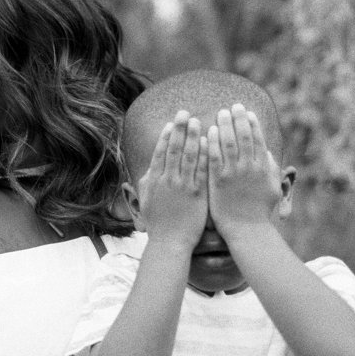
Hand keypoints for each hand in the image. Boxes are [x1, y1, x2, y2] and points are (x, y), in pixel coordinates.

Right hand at [138, 111, 208, 247]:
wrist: (170, 243)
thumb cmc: (158, 223)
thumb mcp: (146, 200)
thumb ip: (148, 182)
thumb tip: (151, 168)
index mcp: (155, 181)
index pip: (160, 152)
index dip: (165, 136)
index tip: (171, 122)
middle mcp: (167, 180)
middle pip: (173, 149)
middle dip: (179, 129)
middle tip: (184, 113)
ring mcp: (182, 186)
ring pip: (187, 156)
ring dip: (192, 137)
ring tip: (197, 121)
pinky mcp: (196, 194)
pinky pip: (200, 170)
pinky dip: (203, 155)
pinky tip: (208, 142)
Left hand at [207, 104, 281, 235]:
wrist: (246, 230)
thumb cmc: (259, 211)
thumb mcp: (271, 188)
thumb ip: (270, 168)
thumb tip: (267, 151)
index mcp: (263, 168)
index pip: (257, 139)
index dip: (252, 123)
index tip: (247, 111)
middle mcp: (249, 168)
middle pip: (243, 136)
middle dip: (238, 119)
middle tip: (232, 106)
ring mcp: (233, 174)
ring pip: (228, 143)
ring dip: (224, 126)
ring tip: (220, 113)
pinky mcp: (218, 182)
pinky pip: (213, 157)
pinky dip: (211, 143)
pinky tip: (207, 132)